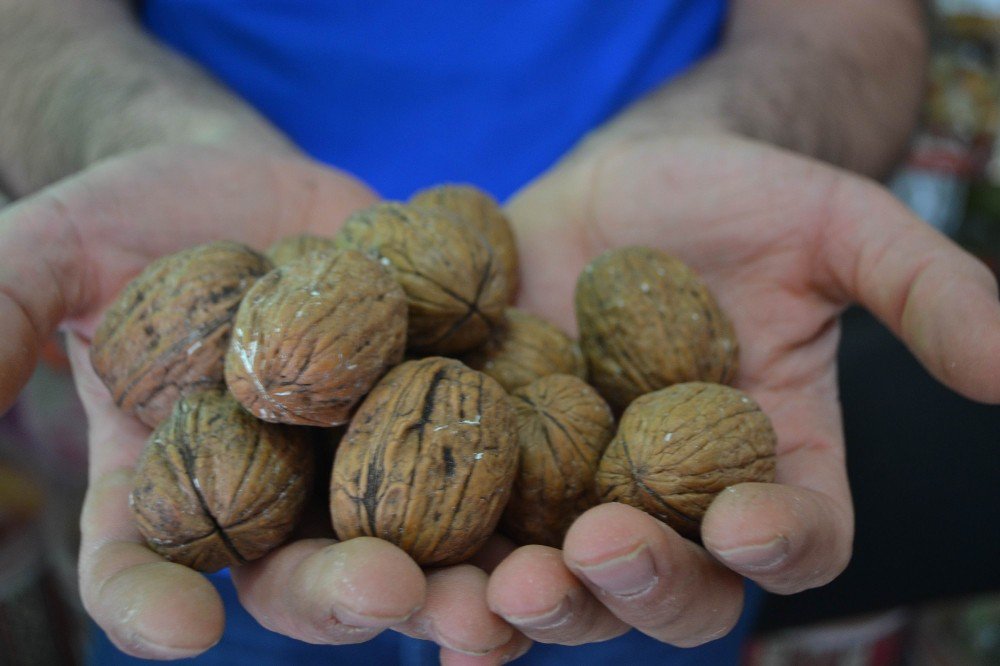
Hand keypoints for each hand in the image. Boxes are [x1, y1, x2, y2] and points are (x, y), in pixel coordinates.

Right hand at [0, 143, 527, 661]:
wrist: (256, 181)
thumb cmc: (139, 218)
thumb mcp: (49, 252)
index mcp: (169, 490)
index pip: (145, 570)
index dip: (153, 604)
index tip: (179, 627)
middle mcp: (277, 499)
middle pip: (309, 573)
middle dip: (349, 590)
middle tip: (390, 595)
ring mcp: (368, 461)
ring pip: (417, 539)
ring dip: (463, 572)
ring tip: (504, 589)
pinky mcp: (445, 411)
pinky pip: (491, 458)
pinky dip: (528, 482)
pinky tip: (570, 500)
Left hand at [488, 132, 999, 645]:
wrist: (619, 187)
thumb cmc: (734, 200)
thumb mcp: (834, 225)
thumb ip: (921, 289)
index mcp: (769, 470)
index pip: (790, 534)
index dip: (780, 540)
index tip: (753, 522)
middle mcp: (673, 511)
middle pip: (666, 587)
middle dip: (636, 584)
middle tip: (598, 556)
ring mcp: (574, 499)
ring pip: (560, 585)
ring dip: (530, 603)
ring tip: (498, 593)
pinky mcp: (492, 473)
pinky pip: (468, 537)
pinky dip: (445, 569)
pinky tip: (414, 577)